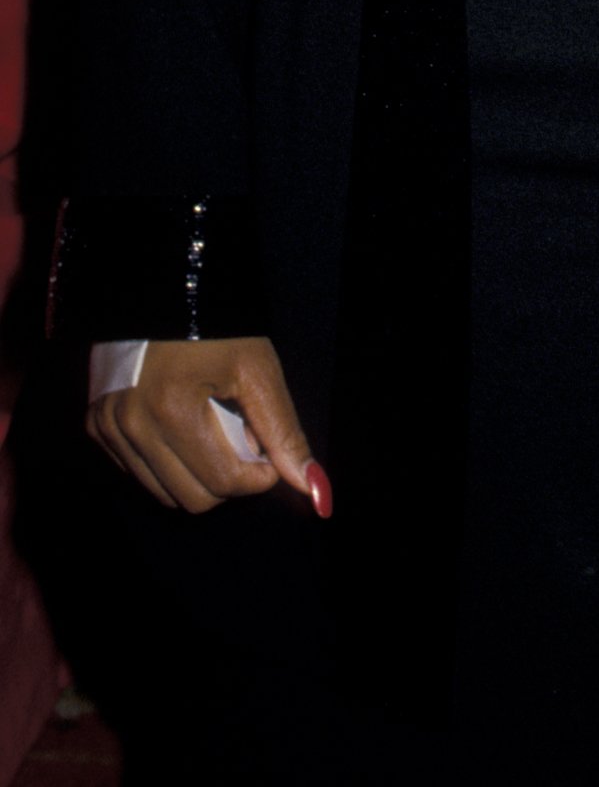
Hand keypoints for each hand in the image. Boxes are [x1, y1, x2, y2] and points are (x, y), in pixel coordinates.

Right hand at [88, 337, 330, 516]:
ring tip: (212, 428)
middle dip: (228, 477)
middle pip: (192, 498)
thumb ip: (283, 432)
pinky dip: (167, 462)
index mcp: (169, 409)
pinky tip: (183, 426)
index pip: (222, 483)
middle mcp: (129, 425)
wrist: (164, 288)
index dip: (258, 475)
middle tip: (240, 435)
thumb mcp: (257, 368)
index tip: (267, 451)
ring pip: (164, 492)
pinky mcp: (95, 427)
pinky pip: (139, 473)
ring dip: (197, 473)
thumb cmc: (216, 324)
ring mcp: (107, 428)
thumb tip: (315, 489)